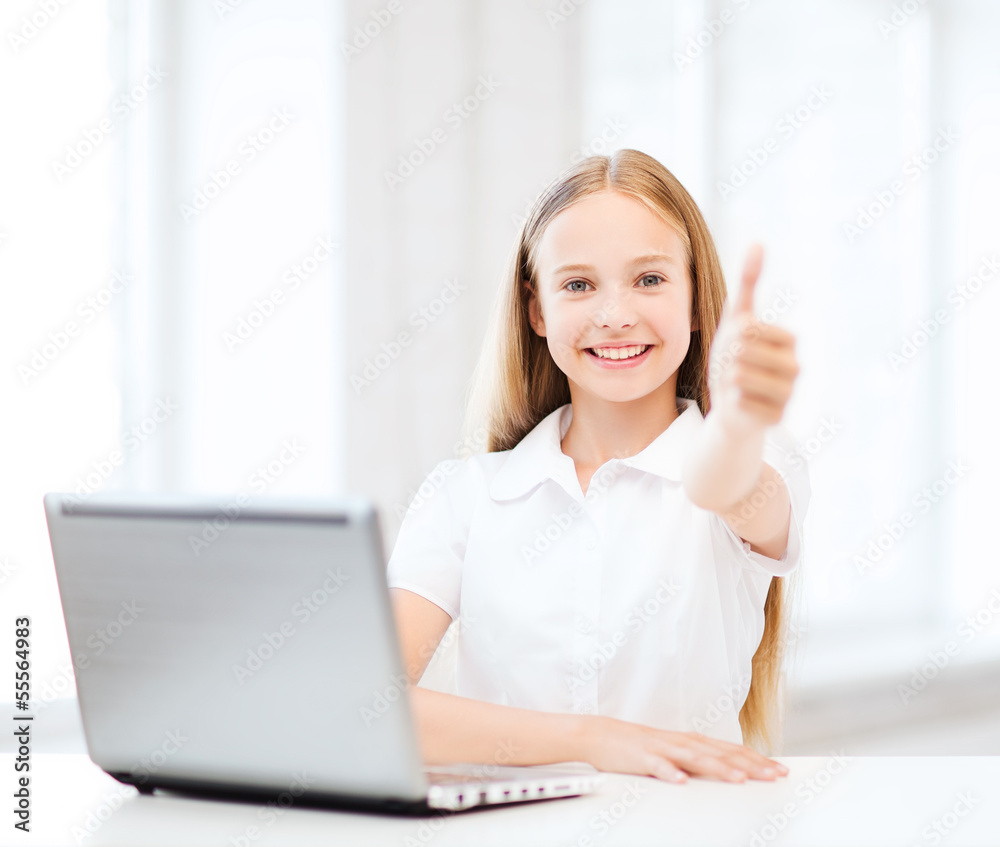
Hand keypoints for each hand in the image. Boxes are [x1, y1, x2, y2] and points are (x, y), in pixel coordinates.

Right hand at [577, 715, 788, 782]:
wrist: (600, 735)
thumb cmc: (639, 747)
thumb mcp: (674, 752)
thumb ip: (698, 760)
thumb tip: (727, 771)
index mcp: (692, 742)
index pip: (731, 751)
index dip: (757, 760)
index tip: (780, 770)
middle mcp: (682, 742)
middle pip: (721, 754)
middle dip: (749, 765)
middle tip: (774, 775)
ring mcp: (662, 748)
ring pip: (695, 758)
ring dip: (718, 768)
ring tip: (739, 779)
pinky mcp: (642, 757)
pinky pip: (658, 766)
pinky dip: (670, 773)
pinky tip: (681, 781)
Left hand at [707, 244, 798, 432]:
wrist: (730, 407)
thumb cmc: (734, 360)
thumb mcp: (736, 320)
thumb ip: (748, 283)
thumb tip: (759, 242)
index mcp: (789, 340)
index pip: (750, 329)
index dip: (734, 338)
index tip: (738, 347)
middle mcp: (796, 367)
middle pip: (744, 352)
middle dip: (729, 359)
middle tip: (734, 369)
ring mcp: (789, 395)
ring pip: (741, 377)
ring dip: (729, 381)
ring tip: (737, 385)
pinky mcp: (777, 419)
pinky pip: (740, 403)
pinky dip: (731, 402)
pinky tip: (739, 404)